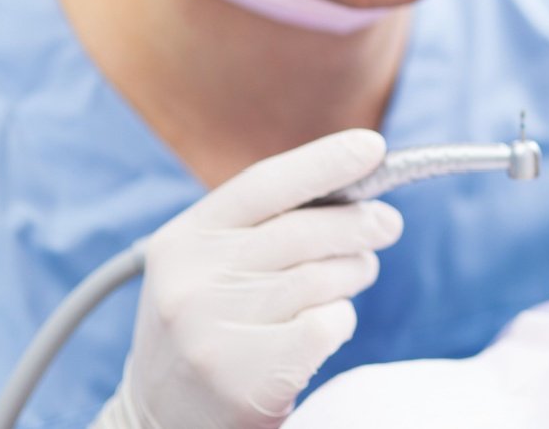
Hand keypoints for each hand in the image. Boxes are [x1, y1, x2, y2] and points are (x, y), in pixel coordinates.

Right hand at [92, 130, 404, 428]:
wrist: (161, 416)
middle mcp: (191, 282)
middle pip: (304, 231)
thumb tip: (358, 186)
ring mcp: (214, 332)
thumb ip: (268, 223)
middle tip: (387, 224)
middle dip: (360, 223)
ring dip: (353, 274)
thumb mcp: (212, 263)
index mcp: (183, 240)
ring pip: (323, 278)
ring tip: (352, 276)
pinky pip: (327, 324)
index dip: (322, 162)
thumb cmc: (212, 321)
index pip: (262, 185)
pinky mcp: (246, 376)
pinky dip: (340, 320)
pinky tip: (322, 327)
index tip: (373, 147)